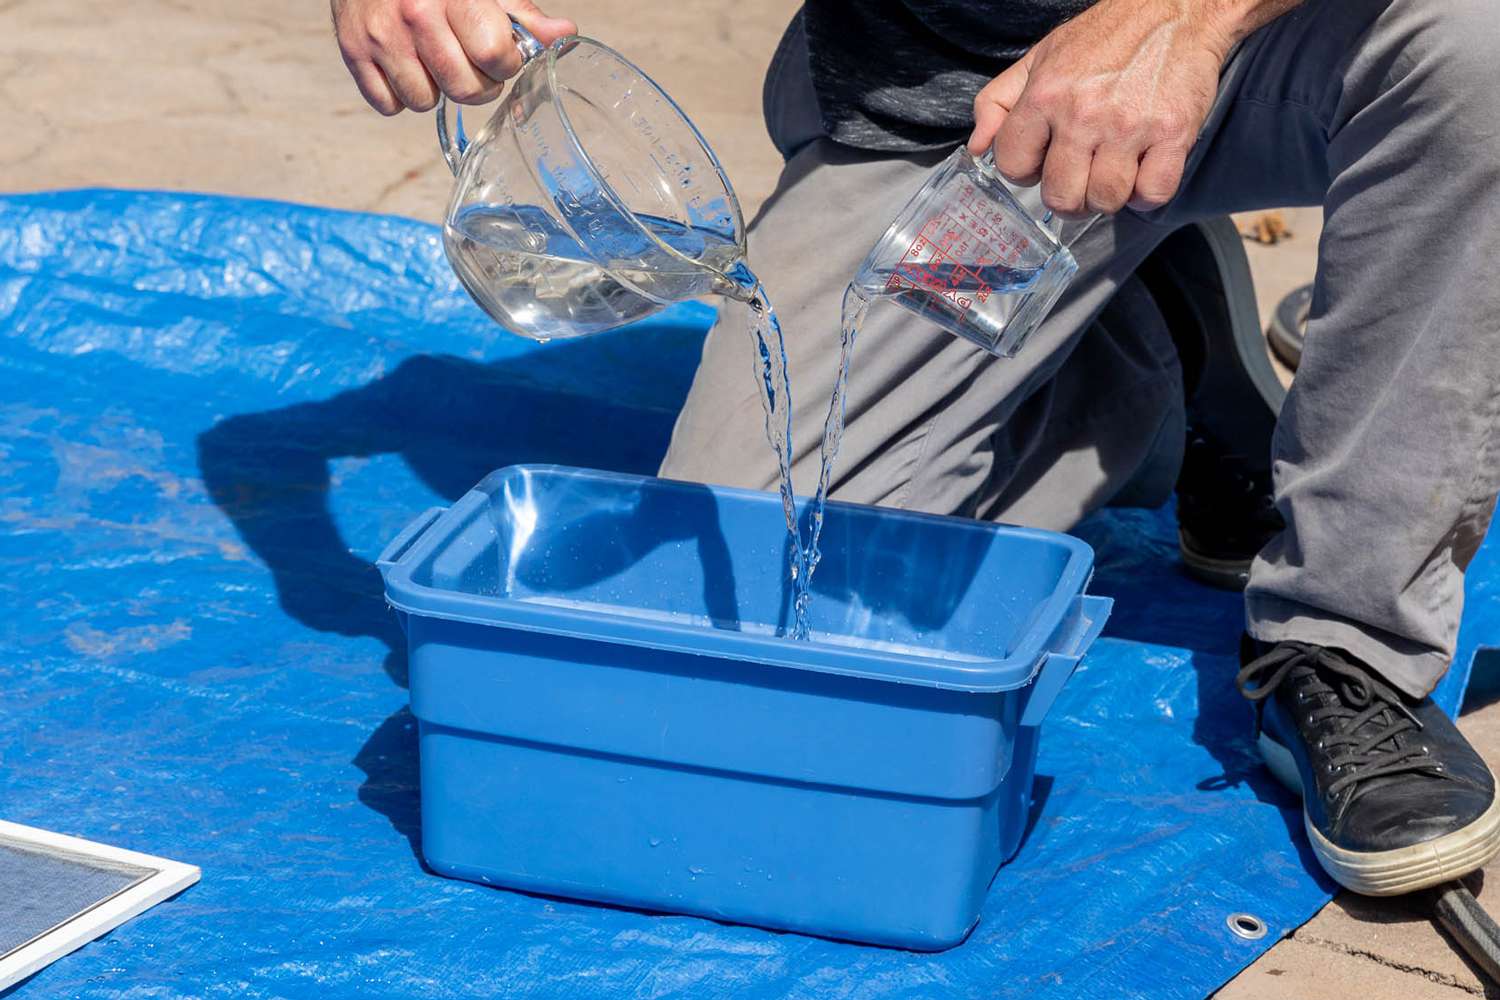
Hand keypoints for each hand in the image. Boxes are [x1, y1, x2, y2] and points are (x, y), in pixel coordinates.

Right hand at [333, 0, 575, 115]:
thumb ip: (521, 13)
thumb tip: (564, 33)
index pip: (494, 56)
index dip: (504, 63)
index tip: (499, 53)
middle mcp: (415, 16)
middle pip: (465, 89)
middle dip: (476, 83)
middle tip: (469, 61)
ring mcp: (381, 36)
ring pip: (425, 102)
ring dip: (435, 89)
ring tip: (431, 58)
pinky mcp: (352, 51)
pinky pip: (388, 105)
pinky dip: (399, 93)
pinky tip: (405, 64)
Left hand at [966, 0, 1236, 216]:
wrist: (1174, 8)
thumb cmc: (1103, 38)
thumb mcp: (1039, 58)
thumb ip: (997, 102)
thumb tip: (977, 148)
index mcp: (1045, 95)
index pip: (1012, 165)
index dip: (1024, 170)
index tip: (1042, 160)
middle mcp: (1084, 114)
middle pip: (1061, 196)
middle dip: (1067, 196)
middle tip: (1079, 177)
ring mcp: (1129, 127)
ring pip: (1105, 200)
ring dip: (1106, 196)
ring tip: (1111, 172)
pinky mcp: (1173, 134)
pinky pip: (1152, 194)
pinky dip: (1146, 194)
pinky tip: (1142, 171)